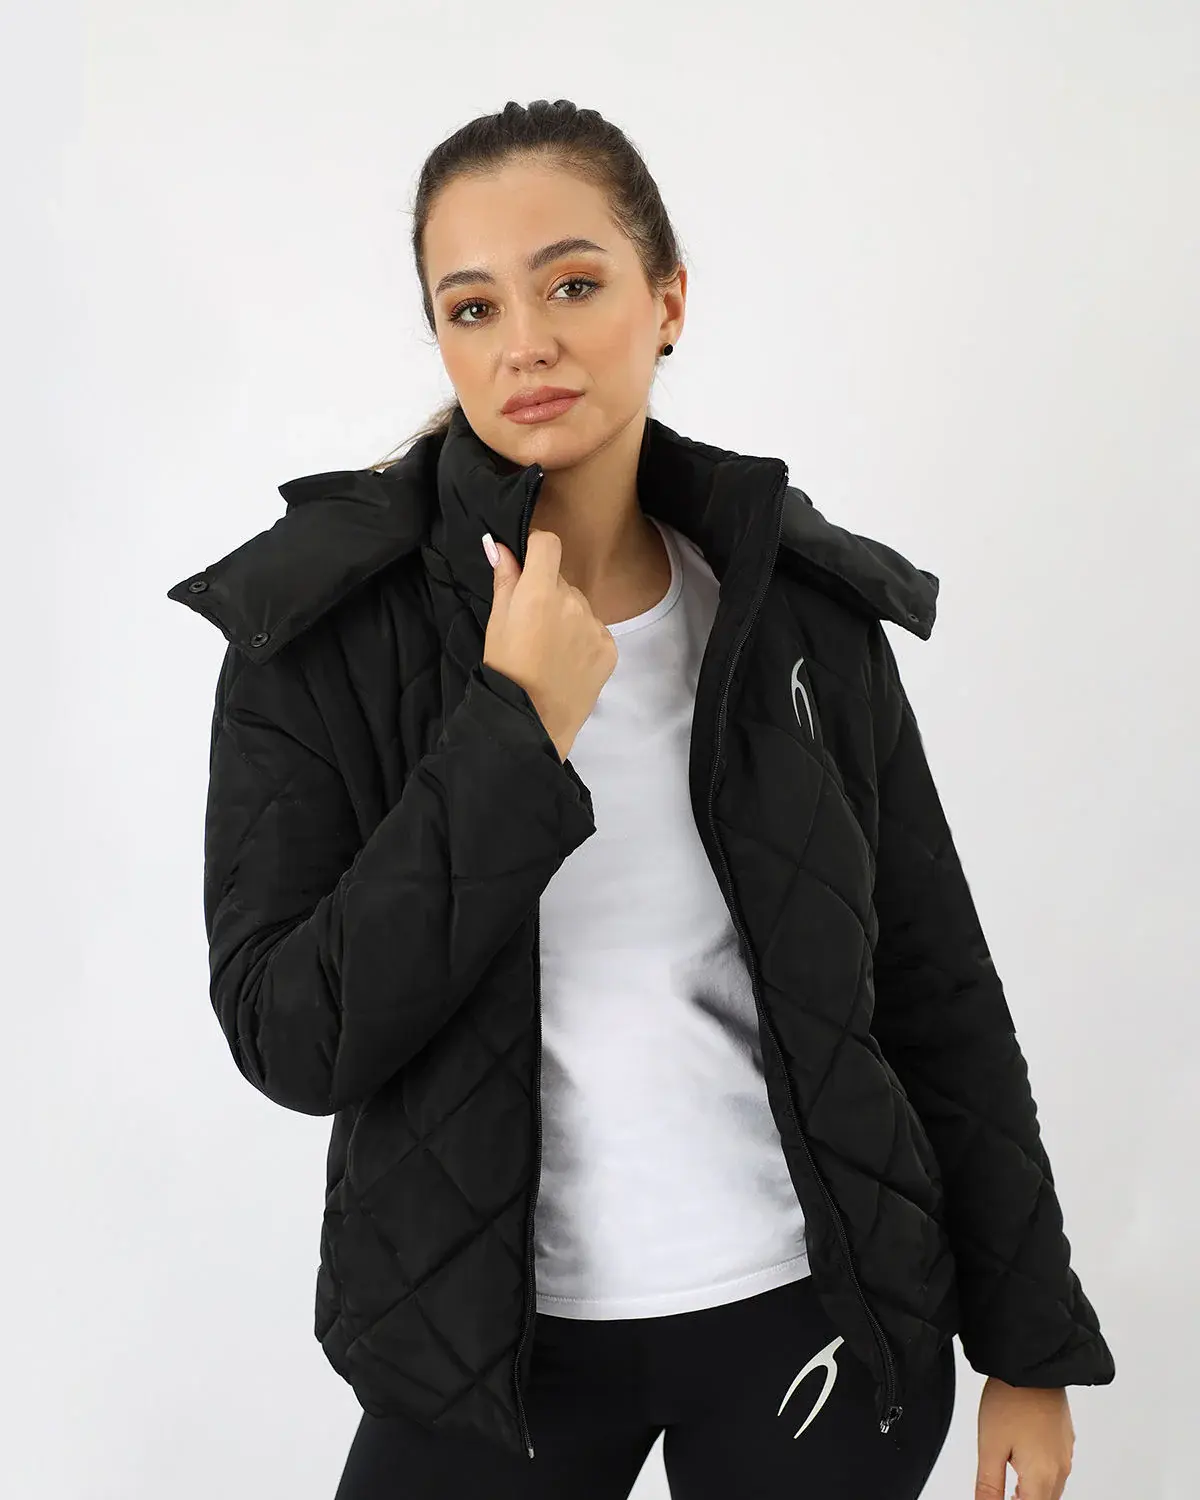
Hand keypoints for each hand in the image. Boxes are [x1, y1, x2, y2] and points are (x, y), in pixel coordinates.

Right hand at [482, 530, 616, 762]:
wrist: (532, 721)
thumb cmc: (506, 671)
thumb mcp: (496, 622)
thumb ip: (505, 579)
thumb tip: (501, 546)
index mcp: (541, 591)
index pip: (549, 543)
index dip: (537, 548)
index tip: (529, 566)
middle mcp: (573, 602)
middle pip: (562, 580)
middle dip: (547, 593)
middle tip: (531, 627)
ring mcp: (595, 626)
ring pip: (579, 606)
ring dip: (566, 617)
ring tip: (548, 650)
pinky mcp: (609, 648)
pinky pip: (595, 630)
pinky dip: (582, 639)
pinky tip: (567, 662)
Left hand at [976, 1378, 1074, 1499]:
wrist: (1032, 1363)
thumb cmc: (1010, 1400)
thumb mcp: (989, 1447)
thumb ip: (989, 1486)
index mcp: (1042, 1477)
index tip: (997, 1497)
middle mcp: (1060, 1469)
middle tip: (1002, 1495)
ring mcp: (1065, 1453)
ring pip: (1051, 1488)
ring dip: (1032, 1493)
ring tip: (1009, 1489)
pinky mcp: (1065, 1438)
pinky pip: (1056, 1468)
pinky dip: (1041, 1476)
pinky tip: (1023, 1464)